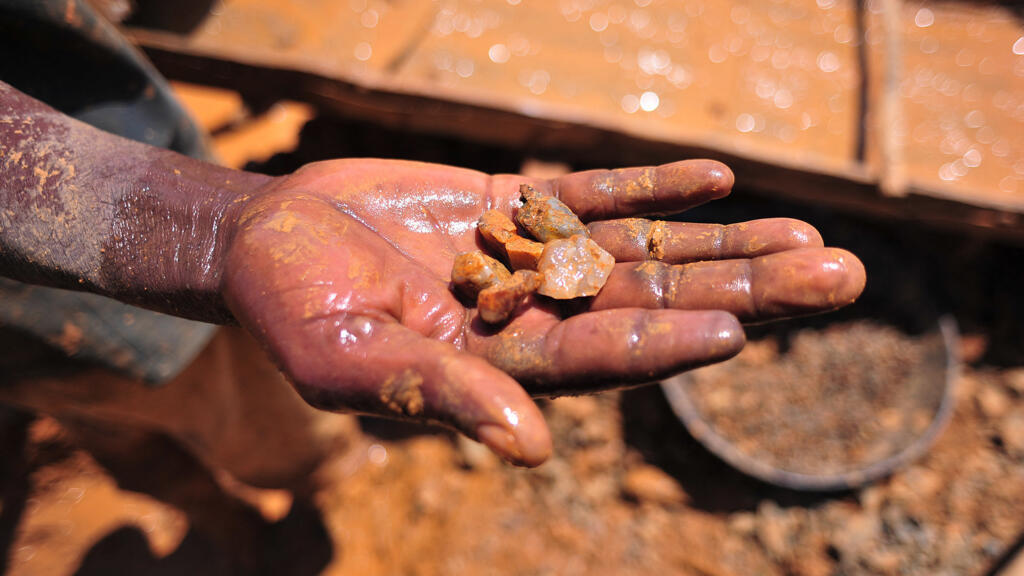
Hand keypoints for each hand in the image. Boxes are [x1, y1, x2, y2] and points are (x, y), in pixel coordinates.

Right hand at [222, 159, 864, 465]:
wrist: (270, 241)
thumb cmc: (293, 310)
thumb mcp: (352, 360)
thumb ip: (443, 396)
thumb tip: (532, 451)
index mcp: (500, 366)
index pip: (602, 358)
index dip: (669, 344)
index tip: (741, 330)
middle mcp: (534, 316)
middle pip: (656, 304)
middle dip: (745, 291)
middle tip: (839, 277)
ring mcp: (531, 259)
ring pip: (643, 252)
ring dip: (723, 243)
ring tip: (807, 236)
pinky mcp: (516, 208)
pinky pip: (596, 196)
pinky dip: (653, 189)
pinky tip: (717, 179)